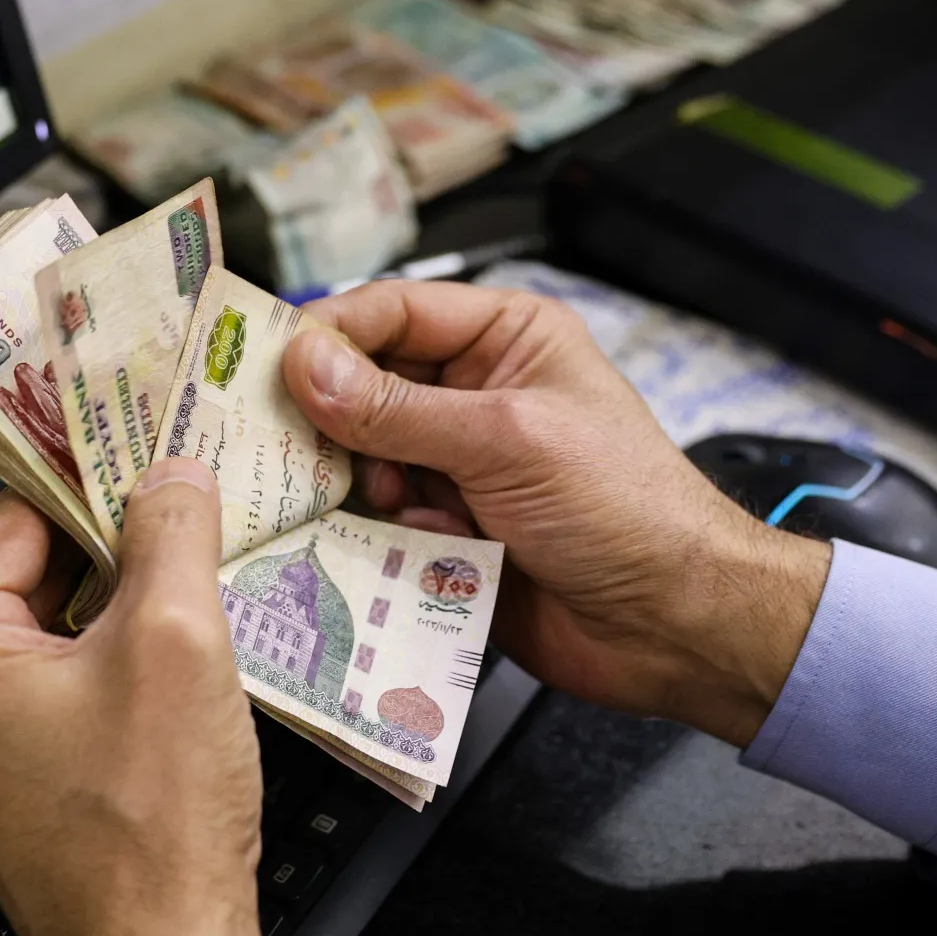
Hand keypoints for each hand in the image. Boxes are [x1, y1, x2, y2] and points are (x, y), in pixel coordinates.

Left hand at [0, 460, 304, 935]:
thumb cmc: (147, 833)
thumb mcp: (175, 641)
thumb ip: (170, 533)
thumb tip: (170, 475)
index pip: (14, 515)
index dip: (93, 480)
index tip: (151, 452)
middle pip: (30, 570)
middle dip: (116, 547)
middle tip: (193, 518)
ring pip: (51, 628)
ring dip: (123, 607)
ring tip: (200, 591)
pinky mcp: (12, 781)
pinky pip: (59, 686)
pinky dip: (116, 663)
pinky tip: (182, 663)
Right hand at [282, 281, 829, 747]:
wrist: (672, 624)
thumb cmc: (626, 510)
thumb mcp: (506, 439)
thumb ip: (397, 408)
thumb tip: (305, 364)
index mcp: (505, 338)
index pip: (391, 311)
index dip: (328, 333)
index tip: (264, 365)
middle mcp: (475, 393)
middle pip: (362, 386)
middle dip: (328, 418)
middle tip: (283, 445)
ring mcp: (458, 465)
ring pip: (361, 458)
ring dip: (357, 484)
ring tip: (383, 506)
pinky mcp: (446, 532)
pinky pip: (377, 521)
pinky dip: (373, 534)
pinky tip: (396, 547)